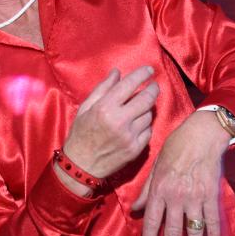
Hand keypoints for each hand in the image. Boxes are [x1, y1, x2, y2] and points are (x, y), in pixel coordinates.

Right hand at [58, 66, 158, 193]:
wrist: (81, 166)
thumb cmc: (81, 134)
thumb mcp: (85, 108)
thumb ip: (102, 88)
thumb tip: (117, 72)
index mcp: (105, 108)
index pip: (129, 84)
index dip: (142, 74)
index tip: (149, 70)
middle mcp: (120, 121)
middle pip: (147, 98)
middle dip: (153, 89)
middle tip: (153, 85)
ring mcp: (130, 136)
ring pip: (149, 115)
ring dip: (147, 108)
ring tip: (139, 108)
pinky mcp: (136, 149)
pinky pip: (149, 131)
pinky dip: (146, 125)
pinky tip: (138, 124)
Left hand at [131, 110, 228, 235]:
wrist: (201, 135)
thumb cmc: (175, 148)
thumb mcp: (155, 167)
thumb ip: (146, 191)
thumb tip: (135, 210)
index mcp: (160, 190)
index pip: (152, 222)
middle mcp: (176, 197)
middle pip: (171, 231)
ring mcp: (195, 197)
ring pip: (193, 229)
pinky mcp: (212, 195)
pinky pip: (213, 219)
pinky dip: (214, 234)